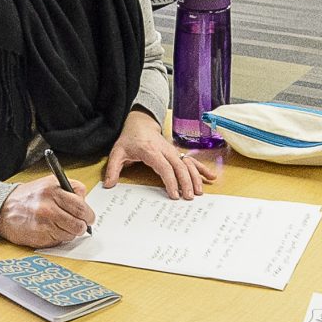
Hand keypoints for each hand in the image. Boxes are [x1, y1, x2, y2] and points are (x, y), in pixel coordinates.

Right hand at [0, 176, 96, 247]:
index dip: (88, 215)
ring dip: (69, 232)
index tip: (89, 217)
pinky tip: (49, 230)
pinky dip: (57, 237)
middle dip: (82, 226)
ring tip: (59, 225)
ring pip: (70, 235)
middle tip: (80, 224)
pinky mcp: (39, 238)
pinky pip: (58, 241)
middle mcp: (48, 208)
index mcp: (53, 191)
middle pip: (78, 224)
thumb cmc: (28, 197)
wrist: (3, 210)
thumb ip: (70, 188)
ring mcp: (43, 225)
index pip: (81, 207)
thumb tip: (85, 201)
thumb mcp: (49, 183)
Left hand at [103, 110, 217, 199]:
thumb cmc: (129, 139)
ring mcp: (173, 151)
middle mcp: (165, 150)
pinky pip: (192, 161)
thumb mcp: (117, 152)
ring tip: (199, 192)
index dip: (170, 180)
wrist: (140, 123)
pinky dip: (202, 169)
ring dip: (195, 178)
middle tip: (188, 198)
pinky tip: (211, 177)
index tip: (174, 194)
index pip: (164, 167)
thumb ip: (113, 168)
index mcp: (150, 150)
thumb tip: (109, 185)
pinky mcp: (177, 153)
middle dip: (185, 182)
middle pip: (179, 166)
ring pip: (188, 164)